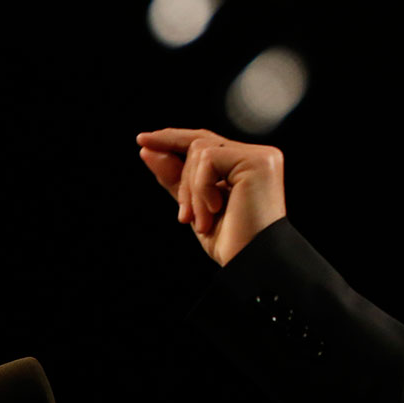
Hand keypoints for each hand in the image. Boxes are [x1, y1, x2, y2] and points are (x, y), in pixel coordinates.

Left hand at [136, 128, 287, 265]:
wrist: (252, 263)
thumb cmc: (232, 243)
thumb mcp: (194, 206)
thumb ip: (175, 177)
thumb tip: (147, 149)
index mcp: (247, 166)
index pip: (205, 143)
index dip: (173, 139)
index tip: (143, 141)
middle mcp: (259, 156)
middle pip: (199, 144)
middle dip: (182, 180)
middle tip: (184, 217)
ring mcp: (260, 157)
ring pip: (200, 151)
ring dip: (191, 190)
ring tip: (202, 220)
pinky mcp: (257, 161)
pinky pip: (208, 159)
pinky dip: (200, 188)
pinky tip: (214, 211)